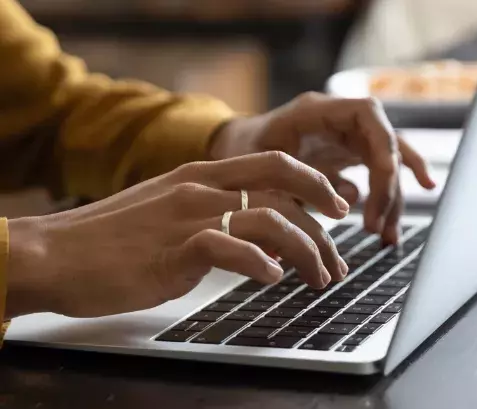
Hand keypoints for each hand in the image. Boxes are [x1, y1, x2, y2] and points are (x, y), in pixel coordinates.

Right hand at [6, 152, 349, 318]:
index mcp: (200, 175)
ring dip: (304, 251)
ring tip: (319, 278)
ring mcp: (186, 216)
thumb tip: (253, 234)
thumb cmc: (113, 238)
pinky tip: (272, 279)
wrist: (55, 253)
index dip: (314, 182)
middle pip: (283, 191)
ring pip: (268, 220)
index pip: (274, 164)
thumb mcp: (168, 210)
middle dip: (322, 226)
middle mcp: (199, 188)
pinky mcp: (172, 250)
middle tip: (339, 257)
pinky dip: (258, 263)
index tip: (338, 207)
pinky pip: (228, 248)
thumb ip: (209, 212)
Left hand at [210, 92, 435, 243]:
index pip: (367, 114)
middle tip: (375, 228)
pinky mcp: (347, 153)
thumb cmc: (240, 151)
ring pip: (385, 160)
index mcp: (316, 111)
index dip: (384, 146)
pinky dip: (396, 182)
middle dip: (387, 187)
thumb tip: (290, 242)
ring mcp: (345, 136)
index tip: (383, 184)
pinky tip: (420, 192)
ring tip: (386, 235)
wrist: (235, 145)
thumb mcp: (254, 168)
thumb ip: (277, 193)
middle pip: (383, 144)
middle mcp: (338, 120)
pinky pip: (379, 166)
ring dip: (392, 197)